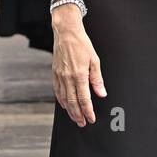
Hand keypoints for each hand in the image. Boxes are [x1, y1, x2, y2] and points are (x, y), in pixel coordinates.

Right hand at [52, 8, 106, 125]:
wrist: (66, 32)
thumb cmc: (81, 44)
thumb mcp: (94, 60)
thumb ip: (97, 79)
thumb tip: (101, 93)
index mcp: (79, 74)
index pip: (84, 99)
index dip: (88, 111)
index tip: (91, 118)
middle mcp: (67, 77)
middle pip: (73, 102)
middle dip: (78, 115)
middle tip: (83, 123)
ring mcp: (59, 76)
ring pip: (64, 99)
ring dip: (70, 110)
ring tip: (76, 118)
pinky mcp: (54, 73)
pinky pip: (57, 91)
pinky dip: (61, 101)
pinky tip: (66, 105)